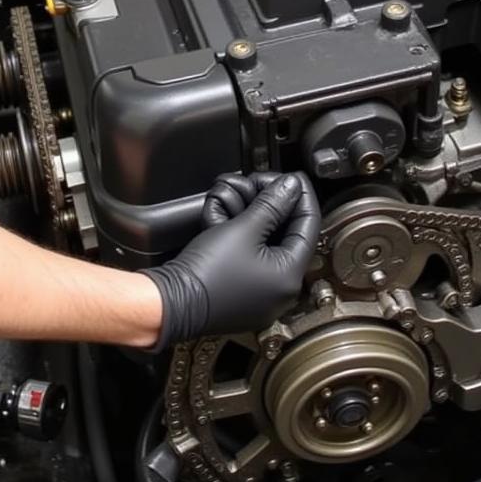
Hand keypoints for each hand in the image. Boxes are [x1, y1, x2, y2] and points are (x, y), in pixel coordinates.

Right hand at [141, 172, 320, 350]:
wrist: (171, 302)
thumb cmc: (204, 274)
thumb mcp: (242, 229)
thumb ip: (271, 204)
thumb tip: (289, 187)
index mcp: (290, 277)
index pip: (309, 226)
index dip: (301, 196)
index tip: (293, 179)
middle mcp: (283, 291)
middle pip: (291, 235)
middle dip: (277, 206)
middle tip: (267, 186)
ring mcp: (265, 296)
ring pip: (273, 246)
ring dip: (264, 219)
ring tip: (250, 199)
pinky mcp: (247, 296)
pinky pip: (259, 261)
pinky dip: (253, 239)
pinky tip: (242, 222)